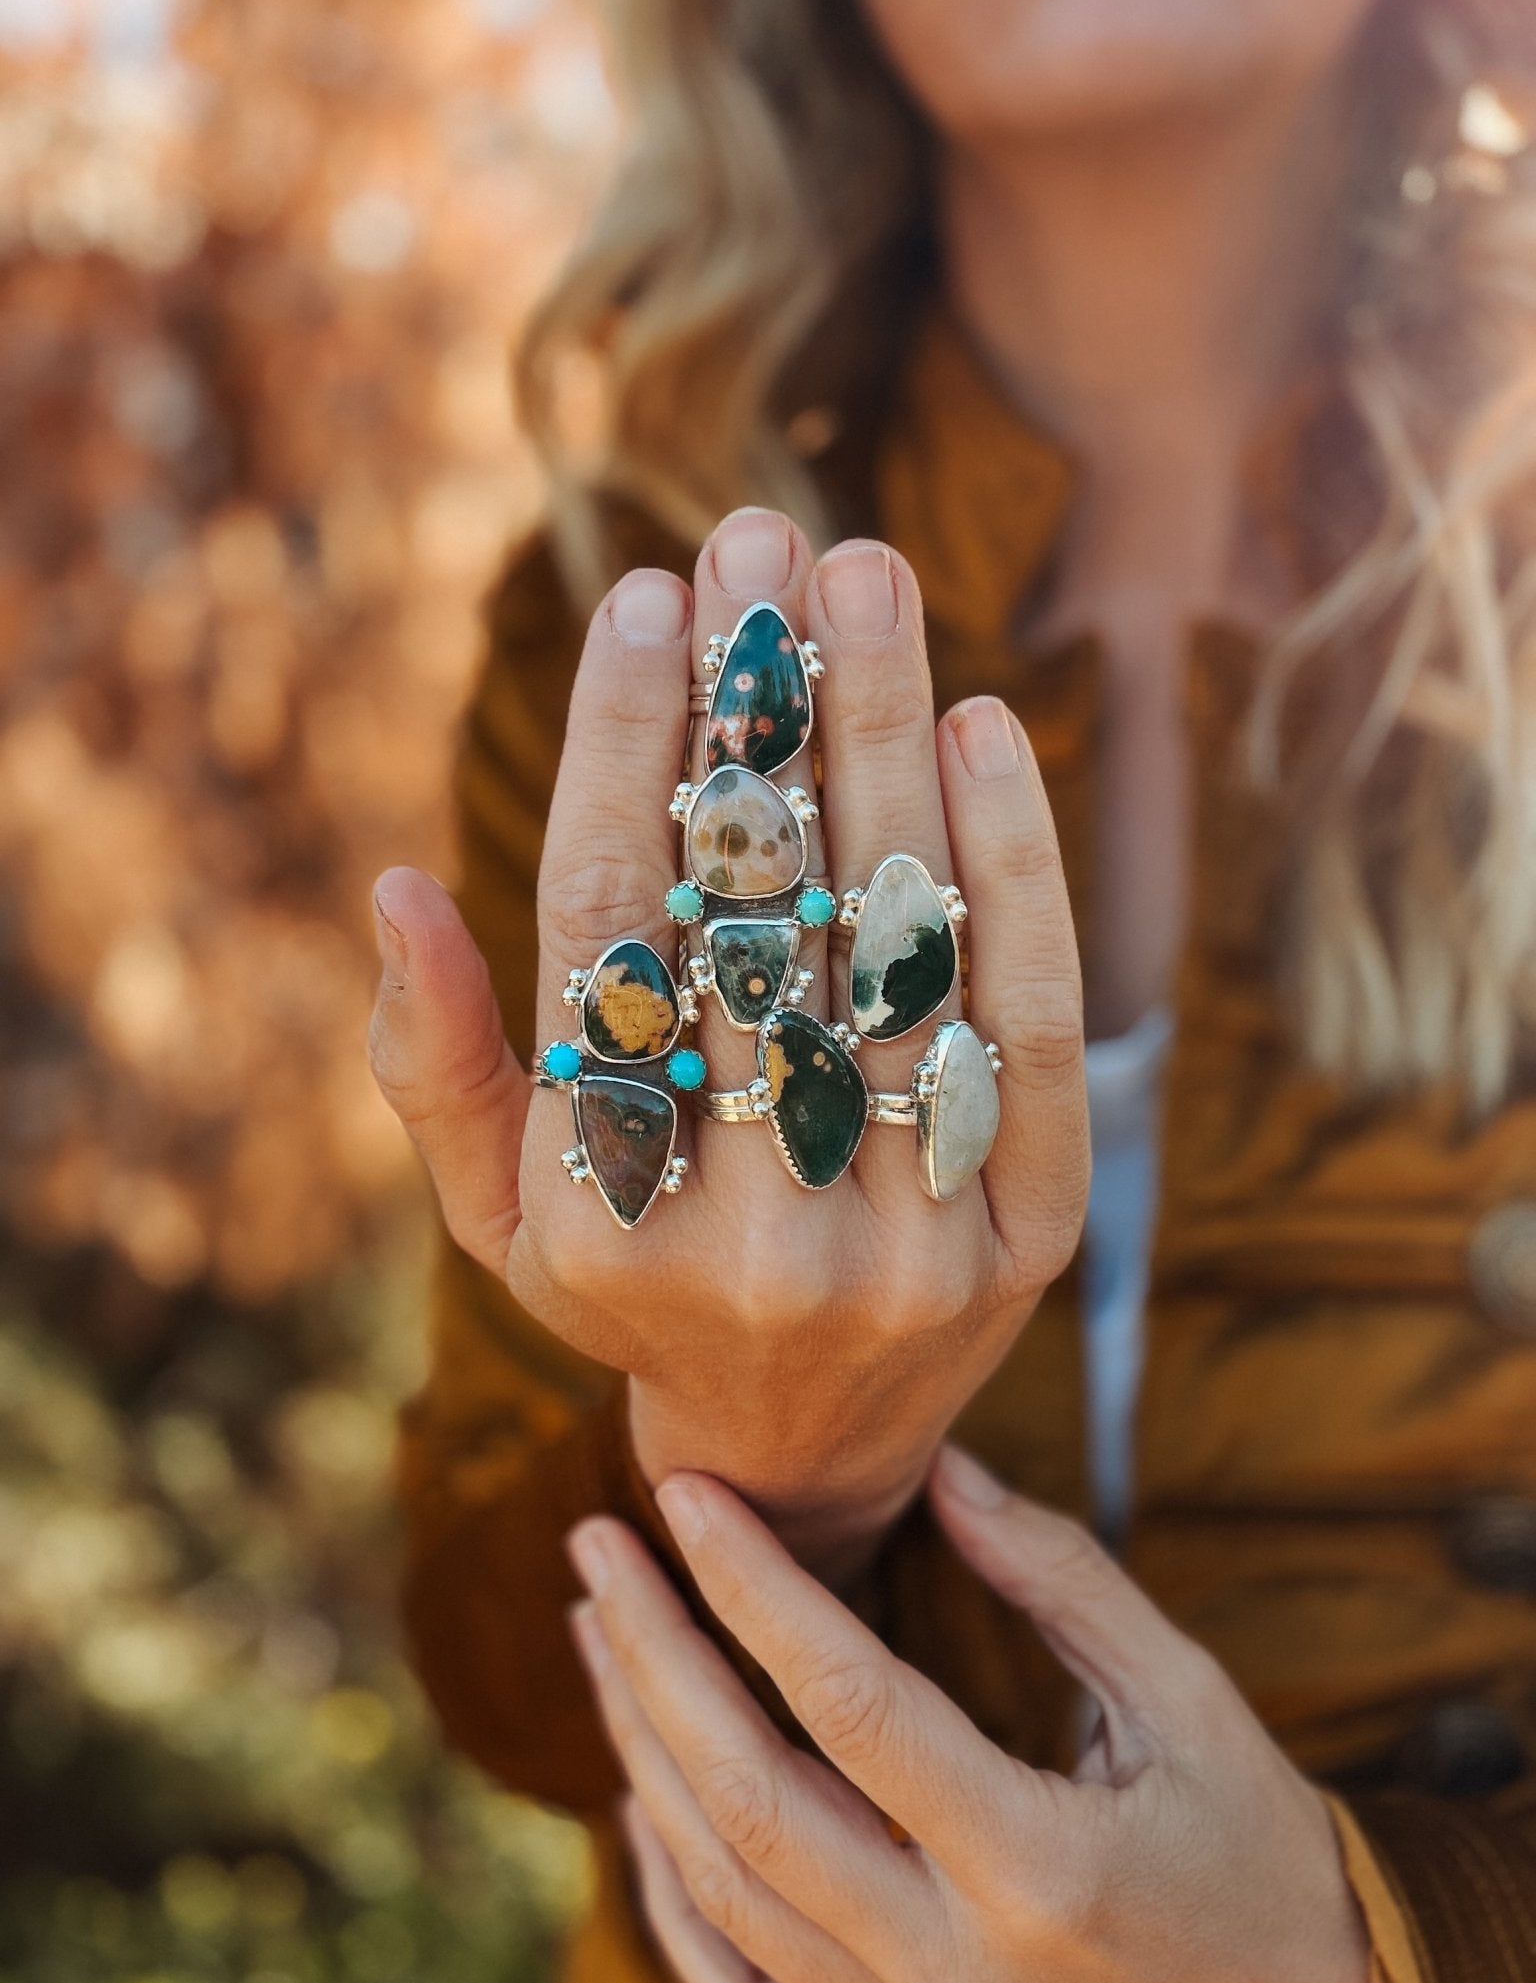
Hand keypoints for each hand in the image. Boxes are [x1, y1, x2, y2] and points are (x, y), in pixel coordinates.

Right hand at [368, 507, 1087, 1570]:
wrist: (811, 1444)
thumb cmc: (633, 1291)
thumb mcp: (499, 1211)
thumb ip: (436, 1064)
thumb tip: (398, 889)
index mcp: (600, 1221)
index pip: (607, 933)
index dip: (620, 747)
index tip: (641, 598)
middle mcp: (758, 1233)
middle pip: (762, 915)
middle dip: (761, 704)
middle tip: (762, 537)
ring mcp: (911, 1235)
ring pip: (898, 943)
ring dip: (886, 738)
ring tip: (868, 573)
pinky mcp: (1036, 1229)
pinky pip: (1033, 1023)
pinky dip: (1014, 865)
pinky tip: (983, 722)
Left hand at [565, 1444, 1373, 1982]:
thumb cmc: (1253, 1847)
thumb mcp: (1187, 1696)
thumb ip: (1061, 1578)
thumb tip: (940, 1469)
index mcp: (1040, 1868)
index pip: (852, 1702)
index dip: (755, 1586)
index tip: (687, 1493)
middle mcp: (956, 1973)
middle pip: (751, 1798)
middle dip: (654, 1654)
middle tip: (595, 1541)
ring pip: (722, 1888)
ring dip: (642, 1746)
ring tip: (599, 1626)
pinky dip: (670, 1888)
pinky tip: (639, 1787)